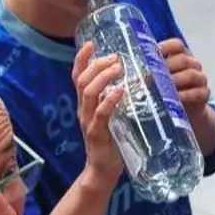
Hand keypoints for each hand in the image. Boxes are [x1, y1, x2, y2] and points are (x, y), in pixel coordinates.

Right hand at [72, 41, 126, 182]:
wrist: (103, 170)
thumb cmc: (113, 141)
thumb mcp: (114, 116)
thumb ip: (118, 101)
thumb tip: (137, 81)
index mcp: (86, 104)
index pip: (78, 76)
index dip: (82, 58)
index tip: (91, 43)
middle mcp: (83, 109)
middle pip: (82, 79)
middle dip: (97, 64)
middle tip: (115, 57)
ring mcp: (88, 121)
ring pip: (88, 92)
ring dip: (103, 77)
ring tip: (119, 68)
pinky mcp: (96, 133)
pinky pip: (101, 113)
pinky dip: (110, 100)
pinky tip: (120, 91)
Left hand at [157, 38, 210, 118]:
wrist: (183, 111)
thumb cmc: (166, 91)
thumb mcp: (158, 78)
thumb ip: (149, 70)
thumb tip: (127, 66)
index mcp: (181, 56)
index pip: (177, 45)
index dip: (165, 47)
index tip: (153, 53)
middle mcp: (193, 65)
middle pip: (183, 59)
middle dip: (167, 67)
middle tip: (152, 75)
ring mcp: (200, 79)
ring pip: (191, 74)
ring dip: (176, 80)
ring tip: (163, 88)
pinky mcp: (204, 94)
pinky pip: (197, 92)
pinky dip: (185, 95)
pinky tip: (175, 99)